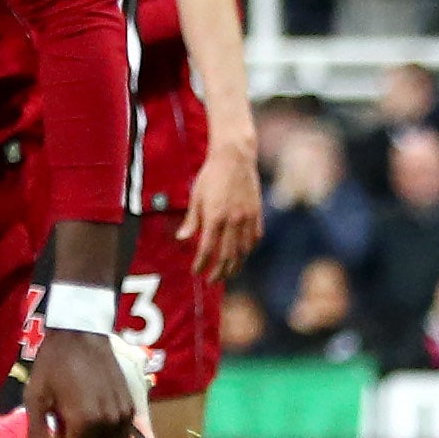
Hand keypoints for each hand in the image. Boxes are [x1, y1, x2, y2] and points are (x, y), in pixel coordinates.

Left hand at [23, 330, 136, 437]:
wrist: (81, 333)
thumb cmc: (53, 364)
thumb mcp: (36, 398)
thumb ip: (36, 436)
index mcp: (85, 423)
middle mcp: (110, 423)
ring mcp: (124, 416)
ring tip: (76, 432)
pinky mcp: (131, 407)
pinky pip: (123, 437)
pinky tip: (91, 422)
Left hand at [179, 133, 263, 285]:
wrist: (234, 158)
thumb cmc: (211, 176)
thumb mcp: (196, 197)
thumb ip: (191, 221)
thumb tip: (181, 239)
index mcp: (215, 217)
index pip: (207, 249)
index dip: (201, 264)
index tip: (196, 272)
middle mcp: (233, 221)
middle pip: (227, 256)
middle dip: (219, 271)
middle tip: (212, 280)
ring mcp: (247, 218)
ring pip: (243, 250)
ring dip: (235, 265)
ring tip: (228, 273)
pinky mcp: (257, 213)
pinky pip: (254, 238)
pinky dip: (248, 250)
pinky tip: (242, 255)